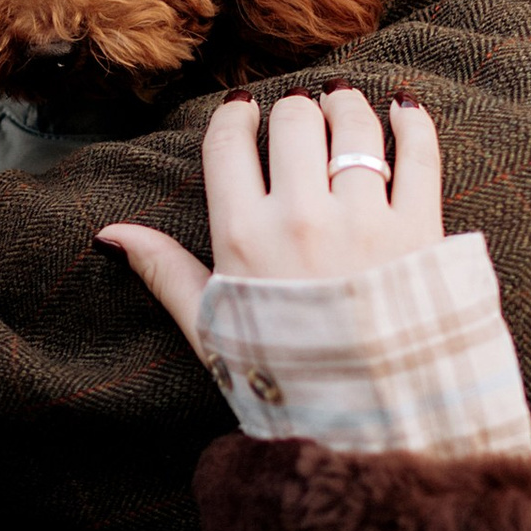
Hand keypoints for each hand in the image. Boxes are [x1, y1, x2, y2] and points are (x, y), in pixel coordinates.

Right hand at [99, 88, 442, 355]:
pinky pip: (420, 151)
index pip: (230, 143)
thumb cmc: (284, 379)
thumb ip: (164, 272)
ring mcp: (365, 220)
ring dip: (346, 105)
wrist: (370, 425)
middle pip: (293, 120)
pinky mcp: (421, 229)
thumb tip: (109, 234)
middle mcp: (302, 218)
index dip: (234, 117)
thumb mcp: (211, 330)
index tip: (243, 113)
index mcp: (243, 237)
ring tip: (343, 105)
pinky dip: (412, 120)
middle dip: (293, 110)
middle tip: (299, 117)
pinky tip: (402, 109)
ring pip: (355, 124)